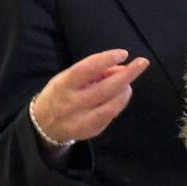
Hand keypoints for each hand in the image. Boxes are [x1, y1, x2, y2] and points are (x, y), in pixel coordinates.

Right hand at [31, 49, 149, 142]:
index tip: (123, 53)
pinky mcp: (90, 132)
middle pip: (104, 89)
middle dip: (127, 75)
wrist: (44, 125)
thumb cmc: (61, 93)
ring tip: (127, 82)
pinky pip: (111, 116)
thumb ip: (93, 72)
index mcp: (63, 85)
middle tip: (142, 62)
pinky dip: (119, 102)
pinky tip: (121, 95)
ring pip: (111, 107)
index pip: (86, 69)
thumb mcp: (69, 77)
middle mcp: (71, 104)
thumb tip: (120, 67)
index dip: (106, 59)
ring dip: (125, 91)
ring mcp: (81, 121)